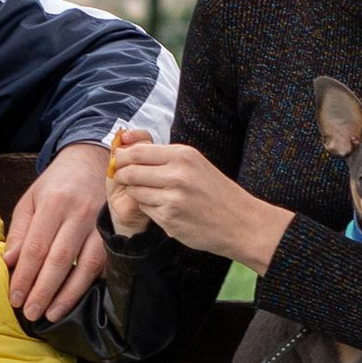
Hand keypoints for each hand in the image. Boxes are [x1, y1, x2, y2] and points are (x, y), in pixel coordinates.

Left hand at [4, 140, 113, 318]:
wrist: (92, 162)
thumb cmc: (56, 184)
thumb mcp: (31, 199)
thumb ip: (19, 231)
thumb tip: (9, 262)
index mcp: (54, 203)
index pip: (36, 247)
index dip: (24, 276)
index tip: (15, 297)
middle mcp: (80, 213)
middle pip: (60, 260)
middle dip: (44, 290)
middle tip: (31, 313)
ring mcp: (101, 223)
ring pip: (87, 265)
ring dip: (69, 294)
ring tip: (52, 313)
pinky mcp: (115, 232)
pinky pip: (104, 263)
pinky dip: (90, 283)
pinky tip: (78, 299)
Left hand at [99, 137, 290, 271]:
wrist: (241, 223)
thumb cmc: (215, 191)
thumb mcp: (194, 163)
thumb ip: (161, 155)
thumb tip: (125, 140)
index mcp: (183, 155)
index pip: (136, 152)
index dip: (122, 157)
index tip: (120, 161)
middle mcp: (177, 174)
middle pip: (129, 172)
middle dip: (122, 175)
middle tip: (126, 179)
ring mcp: (172, 199)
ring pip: (134, 192)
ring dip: (137, 193)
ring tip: (155, 194)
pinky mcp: (169, 220)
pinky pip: (145, 209)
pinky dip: (149, 209)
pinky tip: (167, 209)